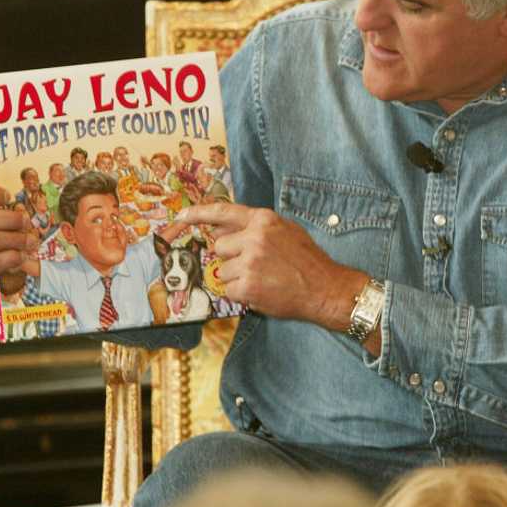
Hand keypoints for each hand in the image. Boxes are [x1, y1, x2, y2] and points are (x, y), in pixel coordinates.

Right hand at [0, 182, 40, 290]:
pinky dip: (13, 258)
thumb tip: (25, 206)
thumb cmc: (12, 243)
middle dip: (12, 219)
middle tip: (28, 223)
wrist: (9, 278)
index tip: (9, 197)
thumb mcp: (12, 222)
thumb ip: (14, 210)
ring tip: (30, 242)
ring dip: (17, 239)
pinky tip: (21, 257)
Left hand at [174, 203, 367, 328]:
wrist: (325, 288)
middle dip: (231, 258)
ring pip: (223, 271)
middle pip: (219, 247)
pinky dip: (241, 294)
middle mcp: (255, 237)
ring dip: (237, 278)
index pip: (223, 212)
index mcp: (264, 219)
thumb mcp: (285, 231)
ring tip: (263, 279)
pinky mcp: (247, 285)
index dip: (199, 214)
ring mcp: (250, 261)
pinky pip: (229, 290)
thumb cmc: (307, 260)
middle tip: (255, 265)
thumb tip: (221, 230)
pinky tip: (262, 291)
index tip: (181, 217)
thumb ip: (255, 227)